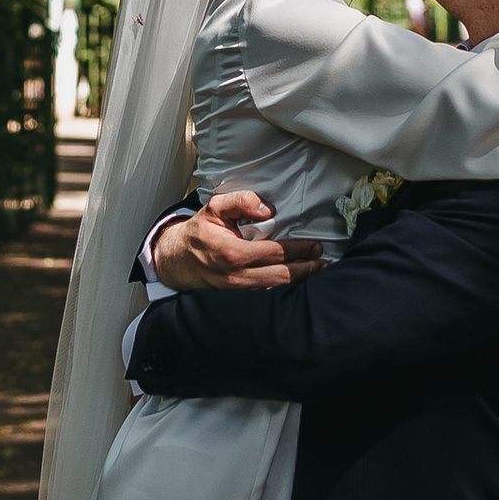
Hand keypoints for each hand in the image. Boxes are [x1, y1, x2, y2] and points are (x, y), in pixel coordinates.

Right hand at [148, 188, 327, 291]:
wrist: (175, 260)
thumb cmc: (198, 232)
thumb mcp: (214, 208)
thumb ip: (241, 201)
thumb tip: (268, 209)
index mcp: (232, 252)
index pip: (275, 253)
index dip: (298, 250)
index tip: (315, 246)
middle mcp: (235, 276)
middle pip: (280, 275)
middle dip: (306, 269)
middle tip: (323, 261)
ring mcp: (236, 291)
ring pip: (275, 289)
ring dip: (298, 281)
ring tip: (317, 272)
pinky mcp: (236, 298)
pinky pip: (264, 295)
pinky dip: (283, 289)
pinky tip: (297, 283)